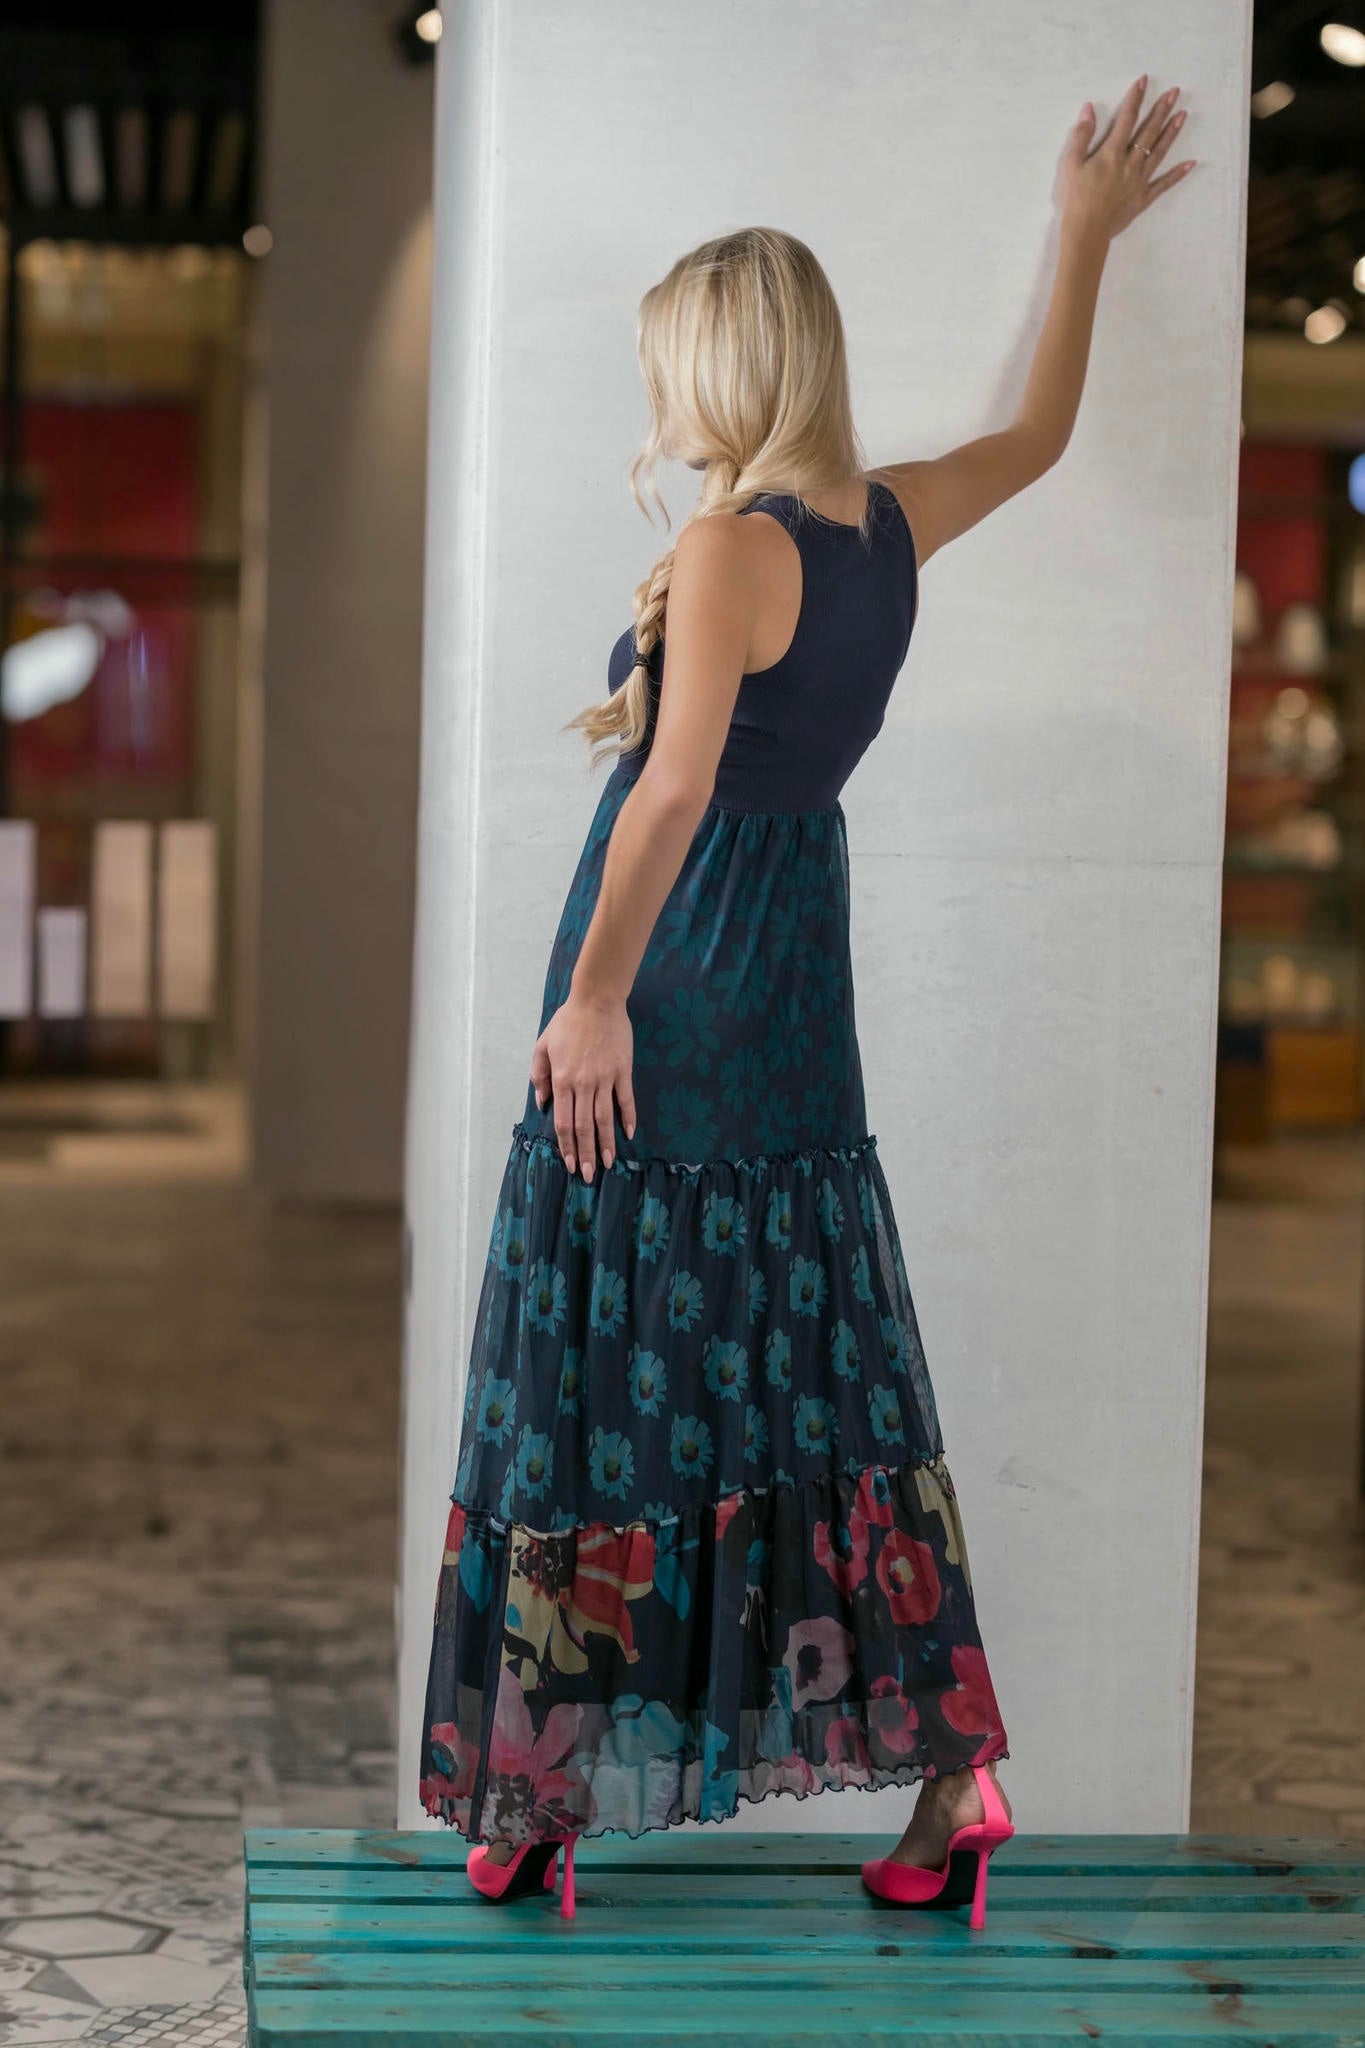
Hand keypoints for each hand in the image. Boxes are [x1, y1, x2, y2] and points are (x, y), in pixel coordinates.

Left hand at [529, 989, 635, 1181]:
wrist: (596, 1001)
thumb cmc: (567, 1022)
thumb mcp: (543, 1046)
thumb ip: (539, 1075)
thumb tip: (542, 1102)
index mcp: (563, 1080)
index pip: (563, 1122)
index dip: (566, 1146)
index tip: (571, 1164)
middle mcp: (584, 1084)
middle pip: (584, 1126)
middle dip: (586, 1153)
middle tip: (589, 1175)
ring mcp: (605, 1078)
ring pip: (605, 1118)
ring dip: (606, 1143)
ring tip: (609, 1163)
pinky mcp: (622, 1071)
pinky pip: (626, 1099)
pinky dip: (628, 1117)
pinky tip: (629, 1134)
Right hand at [1058, 75, 1194, 241]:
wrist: (1086, 232)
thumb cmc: (1075, 199)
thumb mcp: (1070, 165)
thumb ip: (1081, 136)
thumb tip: (1088, 109)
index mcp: (1112, 153)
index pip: (1126, 119)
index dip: (1135, 98)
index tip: (1144, 81)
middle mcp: (1130, 163)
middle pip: (1149, 132)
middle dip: (1162, 110)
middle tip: (1175, 93)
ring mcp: (1140, 181)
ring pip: (1159, 152)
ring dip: (1172, 132)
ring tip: (1183, 115)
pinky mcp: (1143, 198)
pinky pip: (1164, 184)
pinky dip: (1178, 174)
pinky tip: (1191, 163)